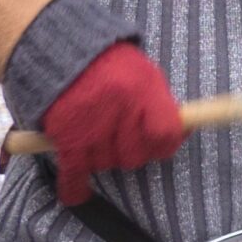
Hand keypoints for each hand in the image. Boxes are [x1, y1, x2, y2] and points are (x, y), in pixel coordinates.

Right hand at [39, 42, 182, 204]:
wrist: (57, 49)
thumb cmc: (108, 63)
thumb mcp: (143, 73)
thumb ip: (160, 103)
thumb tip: (184, 131)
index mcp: (143, 90)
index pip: (167, 134)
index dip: (167, 142)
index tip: (162, 142)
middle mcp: (119, 110)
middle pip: (137, 155)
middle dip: (134, 151)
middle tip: (125, 137)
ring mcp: (91, 127)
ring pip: (108, 164)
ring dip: (105, 157)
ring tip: (97, 137)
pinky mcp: (64, 138)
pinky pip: (74, 174)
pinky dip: (76, 188)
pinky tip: (79, 192)